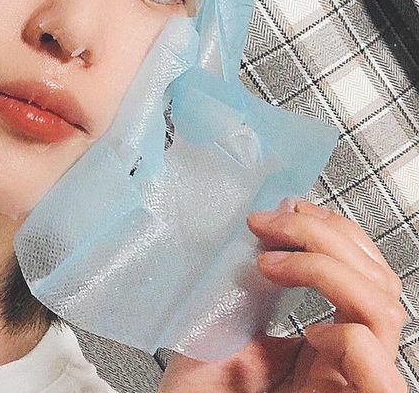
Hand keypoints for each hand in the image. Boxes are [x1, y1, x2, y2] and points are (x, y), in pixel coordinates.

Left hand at [158, 200, 406, 392]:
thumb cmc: (198, 387)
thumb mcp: (227, 319)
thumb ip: (252, 279)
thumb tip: (270, 222)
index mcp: (322, 339)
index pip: (361, 270)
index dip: (332, 228)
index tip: (283, 209)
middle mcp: (343, 359)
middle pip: (378, 280)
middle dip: (324, 234)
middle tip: (266, 225)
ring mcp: (347, 382)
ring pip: (385, 311)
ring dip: (327, 269)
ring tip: (269, 266)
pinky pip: (381, 373)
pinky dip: (351, 339)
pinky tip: (311, 332)